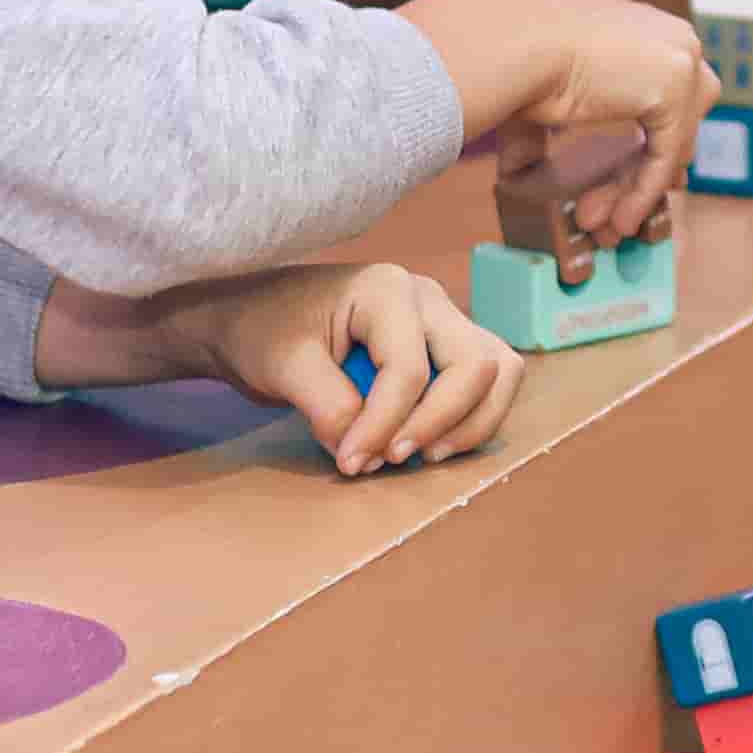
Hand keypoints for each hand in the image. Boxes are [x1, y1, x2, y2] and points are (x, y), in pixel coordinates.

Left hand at [204, 257, 523, 475]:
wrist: (255, 316)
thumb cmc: (264, 328)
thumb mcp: (283, 365)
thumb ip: (326, 405)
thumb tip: (366, 453)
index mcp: (386, 289)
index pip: (409, 368)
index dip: (385, 424)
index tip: (350, 462)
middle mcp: (427, 299)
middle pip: (475, 364)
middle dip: (442, 421)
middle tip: (393, 459)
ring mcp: (442, 321)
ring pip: (498, 371)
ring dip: (472, 421)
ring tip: (425, 456)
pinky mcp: (444, 348)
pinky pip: (485, 384)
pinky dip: (472, 419)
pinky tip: (431, 445)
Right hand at [480, 0, 706, 243]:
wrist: (512, 43)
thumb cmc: (515, 56)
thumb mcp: (545, 94)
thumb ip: (548, 130)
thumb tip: (518, 167)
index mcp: (650, 29)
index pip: (673, 98)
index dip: (653, 145)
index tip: (626, 182)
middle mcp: (675, 39)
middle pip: (679, 124)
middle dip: (644, 173)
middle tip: (611, 211)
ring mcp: (681, 62)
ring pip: (672, 147)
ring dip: (635, 190)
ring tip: (600, 224)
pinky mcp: (675, 91)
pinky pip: (665, 158)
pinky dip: (642, 192)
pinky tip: (618, 220)